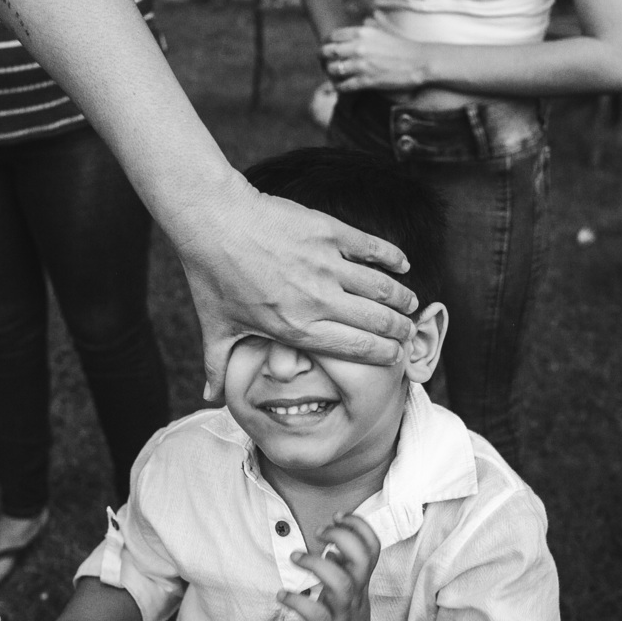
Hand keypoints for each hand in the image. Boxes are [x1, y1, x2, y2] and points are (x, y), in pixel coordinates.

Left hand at [176, 175, 418, 400]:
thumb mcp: (215, 328)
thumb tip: (210, 399)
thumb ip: (218, 366)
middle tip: (409, 332)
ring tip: (410, 303)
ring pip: (381, 286)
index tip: (397, 356)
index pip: (355, 348)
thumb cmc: (212, 277)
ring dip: (402, 297)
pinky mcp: (328, 232)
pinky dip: (393, 258)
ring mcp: (325, 264)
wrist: (214, 221)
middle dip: (400, 330)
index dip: (384, 354)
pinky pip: (372, 248)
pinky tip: (403, 265)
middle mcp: (317, 300)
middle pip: (376, 320)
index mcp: (296, 328)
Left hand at [277, 514, 384, 620]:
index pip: (372, 548)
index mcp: (360, 585)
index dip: (358, 526)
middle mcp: (355, 598)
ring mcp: (342, 617)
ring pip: (341, 585)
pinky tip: (282, 596)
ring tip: (296, 558)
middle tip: (320, 534)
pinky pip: (316, 616)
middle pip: (361, 560)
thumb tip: (332, 551)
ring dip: (317, 566)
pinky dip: (298, 601)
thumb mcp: (350, 599)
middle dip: (342, 538)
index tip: (338, 516)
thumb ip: (343, 574)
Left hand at [321, 22, 426, 92]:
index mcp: (361, 33)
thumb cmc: (402, 47)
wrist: (419, 62)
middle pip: (327, 52)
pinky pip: (343, 86)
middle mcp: (358, 47)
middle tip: (325, 63)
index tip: (328, 49)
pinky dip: (339, 87)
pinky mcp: (366, 81)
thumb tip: (361, 24)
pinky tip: (340, 87)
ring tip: (333, 76)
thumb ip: (368, 27)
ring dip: (331, 74)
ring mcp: (361, 65)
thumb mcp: (382, 31)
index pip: (333, 36)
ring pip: (332, 70)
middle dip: (323, 58)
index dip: (327, 43)